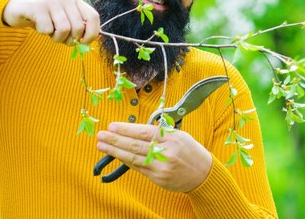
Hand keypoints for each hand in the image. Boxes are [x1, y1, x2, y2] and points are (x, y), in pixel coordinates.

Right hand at [3, 0, 99, 44]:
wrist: (19, 9)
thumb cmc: (45, 19)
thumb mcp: (63, 21)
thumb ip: (76, 29)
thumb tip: (87, 43)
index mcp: (75, 0)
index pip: (93, 17)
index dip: (92, 33)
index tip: (83, 43)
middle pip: (78, 27)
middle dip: (70, 40)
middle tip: (59, 38)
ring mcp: (51, 0)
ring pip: (64, 29)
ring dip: (56, 38)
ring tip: (49, 32)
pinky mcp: (38, 6)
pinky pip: (47, 29)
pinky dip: (43, 32)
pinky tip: (38, 25)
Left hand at [96, 122, 211, 191]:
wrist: (203, 173)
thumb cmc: (189, 150)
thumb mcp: (179, 135)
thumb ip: (159, 132)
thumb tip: (134, 130)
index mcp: (171, 137)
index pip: (144, 132)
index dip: (126, 129)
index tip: (112, 126)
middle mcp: (166, 152)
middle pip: (136, 145)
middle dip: (115, 139)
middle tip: (101, 135)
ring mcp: (162, 166)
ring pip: (134, 158)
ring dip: (115, 151)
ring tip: (102, 145)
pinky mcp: (158, 178)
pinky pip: (139, 168)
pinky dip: (126, 161)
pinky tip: (116, 156)